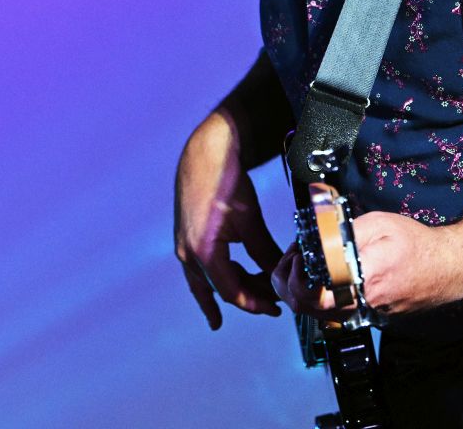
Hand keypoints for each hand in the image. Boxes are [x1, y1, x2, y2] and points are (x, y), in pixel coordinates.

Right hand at [174, 110, 283, 328]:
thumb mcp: (249, 219)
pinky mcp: (185, 236)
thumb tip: (280, 271)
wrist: (204, 153)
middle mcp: (187, 254)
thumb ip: (263, 249)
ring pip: (206, 282)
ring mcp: (183, 246)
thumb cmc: (225, 182)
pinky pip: (198, 268)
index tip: (275, 308)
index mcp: (203, 252)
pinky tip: (219, 289)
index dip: (255, 303)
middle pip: (219, 289)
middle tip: (271, 303)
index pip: (231, 292)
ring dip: (230, 291)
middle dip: (247, 296)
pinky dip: (213, 280)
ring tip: (249, 303)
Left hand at [271, 207, 462, 318]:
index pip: (316, 293)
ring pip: (320, 314)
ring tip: (303, 267)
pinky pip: (337, 315)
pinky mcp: (370, 317)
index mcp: (364, 278)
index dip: (298, 276)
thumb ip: (347, 230)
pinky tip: (321, 280)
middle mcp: (363, 303)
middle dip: (292, 285)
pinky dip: (322, 300)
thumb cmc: (416, 244)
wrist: (446, 268)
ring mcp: (366, 314)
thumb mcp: (381, 223)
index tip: (298, 255)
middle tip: (292, 261)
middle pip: (311, 309)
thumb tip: (319, 236)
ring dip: (303, 293)